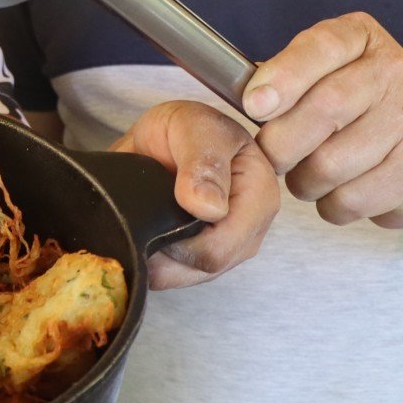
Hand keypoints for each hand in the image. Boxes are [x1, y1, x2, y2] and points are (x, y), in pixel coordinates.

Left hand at [113, 100, 278, 289]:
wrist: (165, 136)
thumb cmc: (187, 128)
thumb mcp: (194, 126)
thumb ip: (204, 160)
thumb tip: (210, 208)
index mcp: (259, 195)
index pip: (220, 248)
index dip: (180, 240)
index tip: (155, 210)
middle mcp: (251, 228)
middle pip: (204, 267)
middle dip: (166, 250)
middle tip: (143, 214)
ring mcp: (230, 245)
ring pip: (186, 276)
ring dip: (158, 257)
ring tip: (143, 220)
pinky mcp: (207, 256)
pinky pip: (176, 274)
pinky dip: (154, 260)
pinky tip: (146, 235)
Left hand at [244, 11, 402, 229]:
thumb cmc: (350, 112)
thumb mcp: (318, 78)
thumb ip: (283, 80)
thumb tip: (249, 98)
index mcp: (361, 37)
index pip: (322, 46)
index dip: (284, 76)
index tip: (253, 105)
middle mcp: (394, 69)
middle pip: (324, 108)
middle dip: (281, 143)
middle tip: (271, 156)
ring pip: (332, 163)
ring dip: (303, 181)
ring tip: (306, 175)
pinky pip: (352, 198)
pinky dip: (329, 205)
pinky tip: (335, 192)